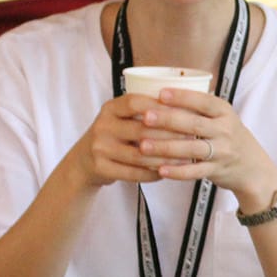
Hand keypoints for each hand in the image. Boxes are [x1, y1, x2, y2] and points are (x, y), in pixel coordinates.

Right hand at [70, 92, 192, 185]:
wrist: (83, 161)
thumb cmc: (115, 136)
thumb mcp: (121, 118)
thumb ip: (145, 111)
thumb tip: (189, 104)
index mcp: (110, 108)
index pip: (135, 102)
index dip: (159, 106)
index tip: (184, 111)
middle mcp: (102, 126)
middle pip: (141, 130)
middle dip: (170, 134)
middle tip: (193, 137)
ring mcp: (99, 148)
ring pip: (140, 155)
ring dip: (165, 158)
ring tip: (186, 158)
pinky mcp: (101, 168)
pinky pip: (133, 173)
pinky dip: (153, 173)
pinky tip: (167, 172)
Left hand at [136, 88, 276, 201]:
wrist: (252, 166)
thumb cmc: (228, 136)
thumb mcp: (223, 116)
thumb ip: (200, 106)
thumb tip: (161, 89)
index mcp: (224, 112)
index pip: (203, 101)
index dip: (182, 97)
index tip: (160, 93)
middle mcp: (225, 130)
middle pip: (194, 124)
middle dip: (168, 120)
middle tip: (145, 117)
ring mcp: (222, 152)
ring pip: (192, 149)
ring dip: (166, 147)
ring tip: (143, 145)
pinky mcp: (217, 170)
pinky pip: (195, 172)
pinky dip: (177, 172)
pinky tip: (160, 169)